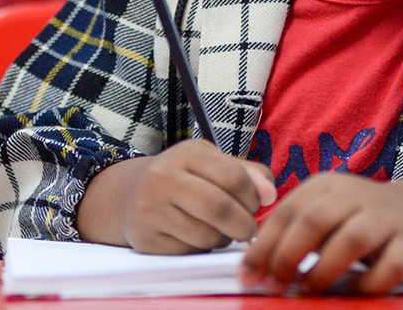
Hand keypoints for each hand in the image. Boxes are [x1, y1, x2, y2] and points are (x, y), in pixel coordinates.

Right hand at [78, 139, 275, 253]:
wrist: (131, 195)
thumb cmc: (185, 178)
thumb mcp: (214, 163)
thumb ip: (249, 174)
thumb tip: (270, 195)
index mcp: (187, 152)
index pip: (235, 178)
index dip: (253, 197)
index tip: (254, 204)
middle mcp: (164, 177)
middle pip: (220, 209)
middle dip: (244, 225)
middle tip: (248, 228)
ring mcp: (152, 208)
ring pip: (207, 235)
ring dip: (225, 238)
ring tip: (221, 229)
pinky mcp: (147, 238)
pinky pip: (190, 251)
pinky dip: (204, 248)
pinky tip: (198, 236)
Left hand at [240, 172, 402, 294]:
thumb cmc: (355, 222)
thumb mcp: (323, 215)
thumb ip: (290, 236)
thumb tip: (250, 272)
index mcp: (327, 185)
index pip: (288, 211)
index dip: (264, 246)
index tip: (248, 275)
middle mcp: (357, 195)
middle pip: (315, 220)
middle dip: (288, 256)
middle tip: (275, 285)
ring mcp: (387, 219)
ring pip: (352, 239)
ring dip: (324, 270)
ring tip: (308, 290)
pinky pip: (389, 268)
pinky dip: (366, 285)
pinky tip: (351, 292)